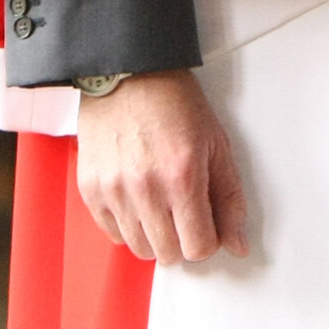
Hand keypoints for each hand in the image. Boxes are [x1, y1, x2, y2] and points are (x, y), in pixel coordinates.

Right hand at [76, 70, 250, 264]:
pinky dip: (128, 225)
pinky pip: (112, 234)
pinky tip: (138, 200)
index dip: (208, 240)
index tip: (207, 225)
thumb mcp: (217, 146)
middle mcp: (145, 188)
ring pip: (139, 249)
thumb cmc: (175, 104)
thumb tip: (237, 244)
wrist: (130, 75)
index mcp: (183, 176)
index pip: (198, 247)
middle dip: (183, 240)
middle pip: (168, 254)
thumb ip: (230, 199)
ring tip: (161, 204)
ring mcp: (114, 190)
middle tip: (185, 212)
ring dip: (155, 235)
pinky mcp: (90, 189)